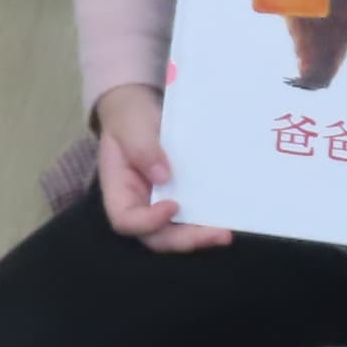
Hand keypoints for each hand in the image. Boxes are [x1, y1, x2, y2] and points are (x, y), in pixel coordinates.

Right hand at [94, 84, 230, 253]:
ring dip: (201, 236)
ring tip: (226, 234)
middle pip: (156, 236)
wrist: (141, 107)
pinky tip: (228, 217)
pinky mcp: (179, 197)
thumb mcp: (131, 124)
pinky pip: (191, 217)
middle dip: (186, 239)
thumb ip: (142, 148)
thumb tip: (164, 177)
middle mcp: (138, 204)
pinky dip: (207, 221)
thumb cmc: (130, 116)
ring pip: (176, 233)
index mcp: (118, 190)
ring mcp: (159, 204)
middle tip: (219, 234)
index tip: (173, 206)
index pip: (126, 220)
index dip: (148, 222)